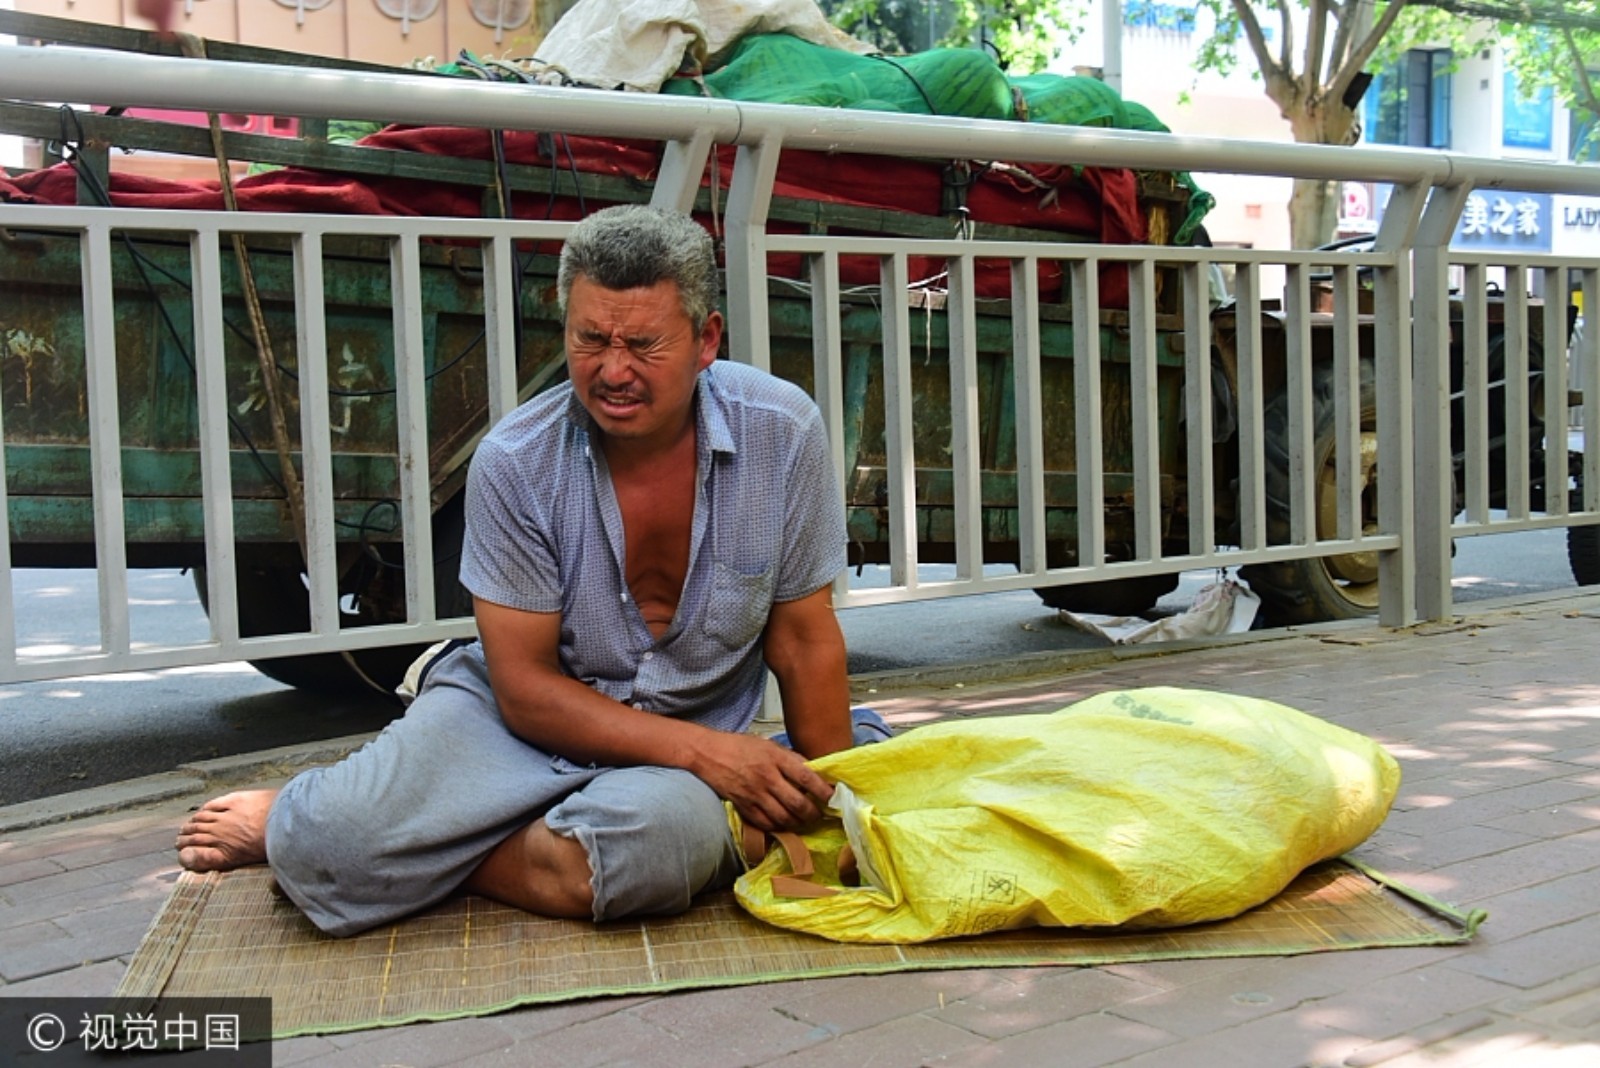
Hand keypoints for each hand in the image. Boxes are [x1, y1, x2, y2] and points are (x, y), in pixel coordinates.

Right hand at [692, 732, 833, 832]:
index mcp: (775, 758)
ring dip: (798, 823)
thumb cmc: (740, 746)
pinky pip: (766, 823)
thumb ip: (790, 759)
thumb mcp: (769, 745)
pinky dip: (779, 826)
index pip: (806, 778)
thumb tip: (813, 773)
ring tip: (805, 821)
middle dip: (813, 813)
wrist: (708, 754)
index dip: (823, 791)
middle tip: (820, 814)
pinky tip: (785, 823)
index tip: (834, 797)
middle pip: (798, 804)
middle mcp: (767, 777)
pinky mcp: (744, 807)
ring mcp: (754, 795)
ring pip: (784, 818)